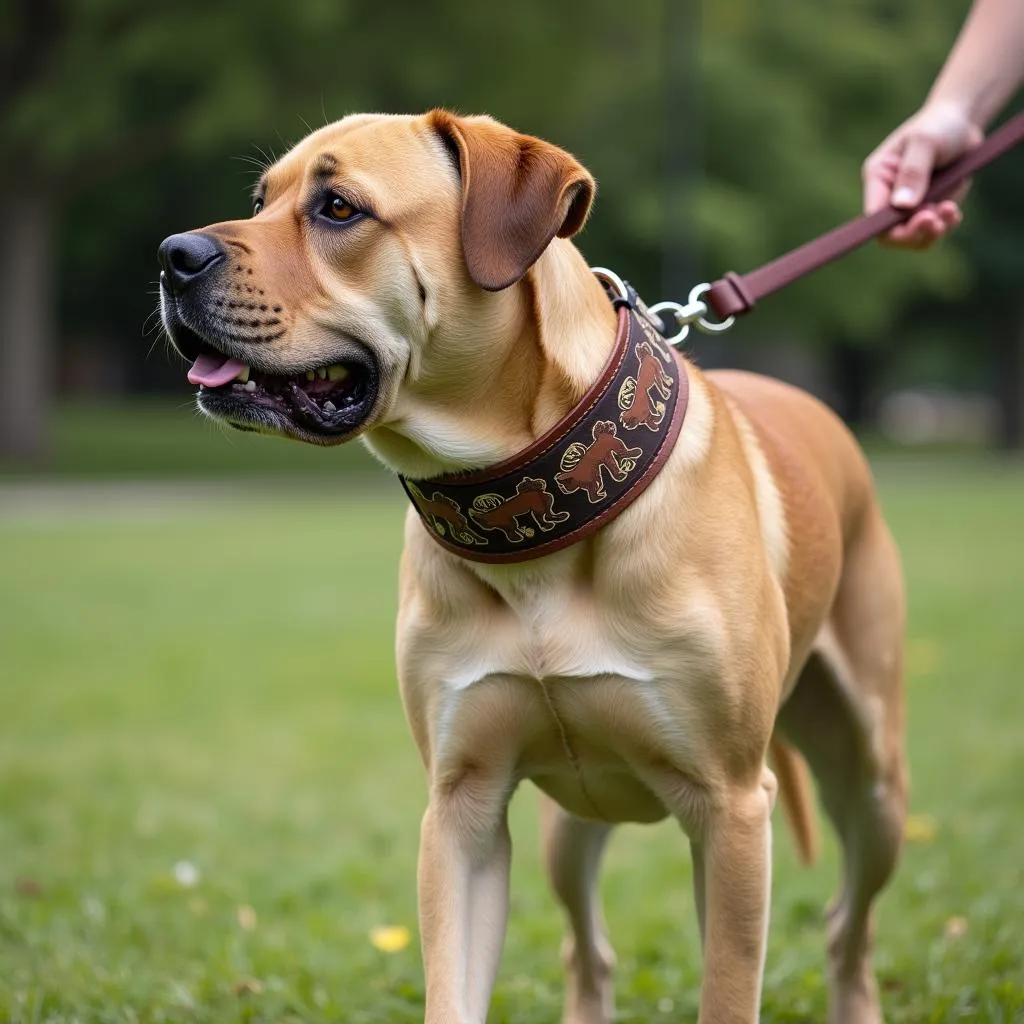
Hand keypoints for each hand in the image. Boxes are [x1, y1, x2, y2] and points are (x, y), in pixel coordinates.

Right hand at [862, 101, 983, 248]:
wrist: (962, 123)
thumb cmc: (939, 125)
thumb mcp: (925, 141)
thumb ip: (913, 172)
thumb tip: (902, 205)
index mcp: (877, 178)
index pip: (874, 215)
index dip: (892, 227)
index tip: (921, 218)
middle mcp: (888, 197)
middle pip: (891, 234)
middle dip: (914, 234)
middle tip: (936, 222)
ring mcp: (909, 206)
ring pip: (912, 237)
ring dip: (932, 231)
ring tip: (950, 211)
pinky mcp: (928, 209)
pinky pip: (932, 231)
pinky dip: (945, 225)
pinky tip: (953, 211)